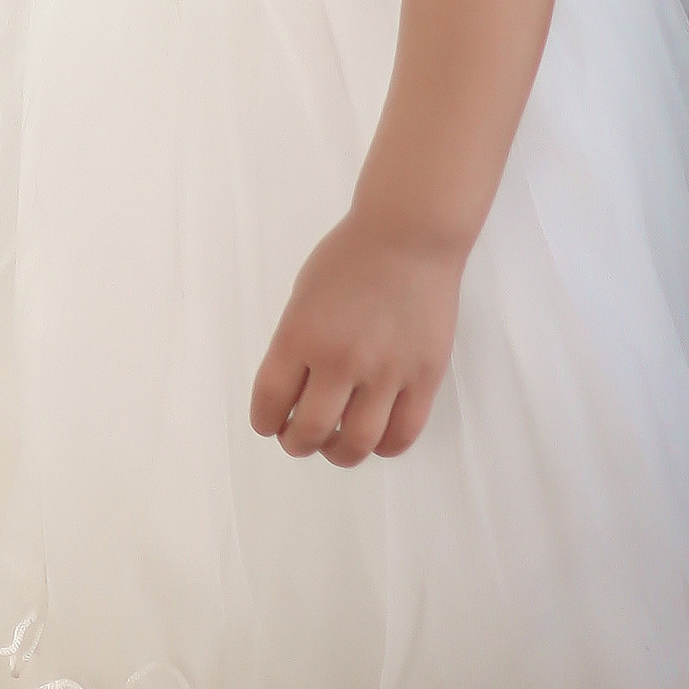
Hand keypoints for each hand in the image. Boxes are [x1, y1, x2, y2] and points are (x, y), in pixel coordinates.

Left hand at [249, 214, 460, 464]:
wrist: (409, 235)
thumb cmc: (350, 257)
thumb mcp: (303, 296)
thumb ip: (296, 345)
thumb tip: (293, 394)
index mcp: (300, 335)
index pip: (269, 401)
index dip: (265, 422)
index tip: (269, 425)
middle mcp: (340, 359)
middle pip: (309, 431)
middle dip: (297, 443)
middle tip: (299, 439)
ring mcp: (386, 371)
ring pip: (356, 443)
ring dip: (338, 453)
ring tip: (335, 443)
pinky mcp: (424, 377)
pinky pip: (402, 434)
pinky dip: (384, 446)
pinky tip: (376, 437)